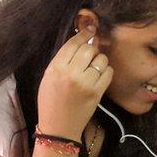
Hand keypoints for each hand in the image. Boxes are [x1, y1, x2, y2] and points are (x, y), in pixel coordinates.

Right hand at [36, 25, 112, 139]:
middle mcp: (71, 73)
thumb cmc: (51, 101)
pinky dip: (106, 71)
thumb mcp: (49, 77)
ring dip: (100, 60)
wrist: (58, 127)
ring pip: (101, 59)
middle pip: (89, 49)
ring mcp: (85, 83)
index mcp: (56, 68)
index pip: (73, 43)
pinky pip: (108, 73)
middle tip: (90, 54)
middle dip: (92, 49)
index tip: (90, 29)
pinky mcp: (97, 93)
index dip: (84, 34)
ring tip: (94, 68)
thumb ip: (63, 59)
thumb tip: (82, 41)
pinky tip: (99, 76)